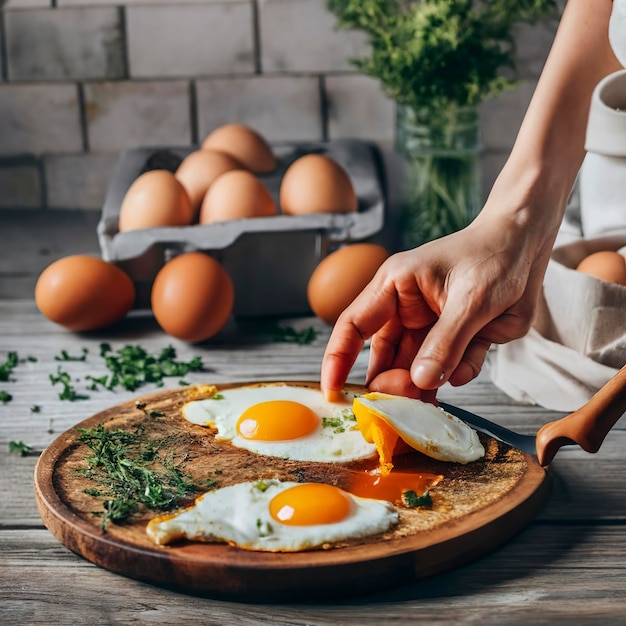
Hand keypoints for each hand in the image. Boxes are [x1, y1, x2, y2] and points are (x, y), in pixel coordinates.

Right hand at [320, 208, 556, 398]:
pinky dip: (458, 373)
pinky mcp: (454, 340)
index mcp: (394, 288)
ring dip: (423, 386)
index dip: (337, 360)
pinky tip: (471, 359)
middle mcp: (405, 310)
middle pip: (383, 357)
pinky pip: (448, 370)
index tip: (332, 392)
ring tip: (432, 398)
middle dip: (392, 382)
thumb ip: (446, 343)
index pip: (352, 326)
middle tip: (407, 401)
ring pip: (414, 369)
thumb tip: (420, 383)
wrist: (529, 243)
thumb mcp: (471, 299)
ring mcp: (430, 328)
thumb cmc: (494, 254)